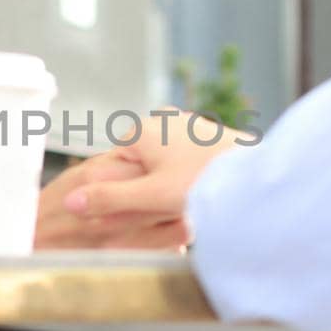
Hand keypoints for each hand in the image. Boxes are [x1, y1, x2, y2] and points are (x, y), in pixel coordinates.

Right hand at [57, 110, 248, 244]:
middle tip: (166, 210)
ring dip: (170, 186)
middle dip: (148, 189)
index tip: (140, 209)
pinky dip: (190, 178)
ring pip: (165, 164)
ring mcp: (189, 125)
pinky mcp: (210, 135)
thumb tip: (71, 204)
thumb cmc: (204, 182)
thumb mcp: (151, 197)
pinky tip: (203, 194)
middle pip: (140, 164)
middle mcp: (164, 120)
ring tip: (188, 203)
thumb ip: (109, 200)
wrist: (258, 176)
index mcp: (143, 129)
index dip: (123, 191)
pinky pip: (188, 161)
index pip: (115, 164)